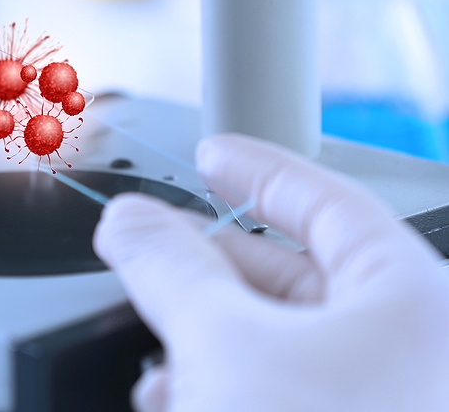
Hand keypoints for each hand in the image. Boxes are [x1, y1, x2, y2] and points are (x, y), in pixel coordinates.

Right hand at [94, 134, 448, 411]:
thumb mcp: (225, 348)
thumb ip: (170, 268)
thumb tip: (128, 219)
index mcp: (413, 302)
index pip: (322, 201)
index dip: (256, 170)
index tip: (212, 155)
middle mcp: (411, 352)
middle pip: (291, 279)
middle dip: (207, 274)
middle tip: (145, 257)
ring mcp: (382, 404)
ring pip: (277, 348)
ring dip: (203, 346)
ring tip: (158, 365)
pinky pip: (277, 396)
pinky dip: (223, 391)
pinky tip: (180, 405)